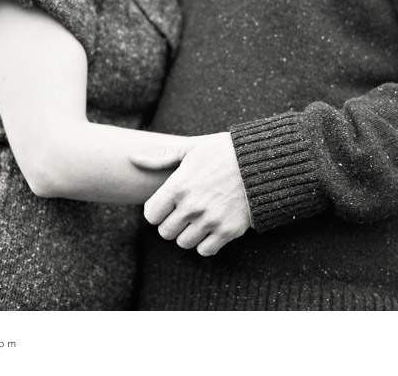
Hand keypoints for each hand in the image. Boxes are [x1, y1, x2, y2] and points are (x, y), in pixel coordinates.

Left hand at [132, 132, 250, 256]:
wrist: (263, 163)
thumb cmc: (224, 152)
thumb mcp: (192, 147)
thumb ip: (162, 156)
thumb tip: (133, 159)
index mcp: (179, 185)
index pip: (151, 215)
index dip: (157, 210)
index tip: (168, 204)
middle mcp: (192, 206)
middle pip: (165, 232)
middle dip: (171, 223)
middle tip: (184, 211)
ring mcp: (210, 221)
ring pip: (183, 243)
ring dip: (188, 233)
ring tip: (199, 218)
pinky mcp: (227, 231)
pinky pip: (205, 250)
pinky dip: (206, 243)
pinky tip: (212, 227)